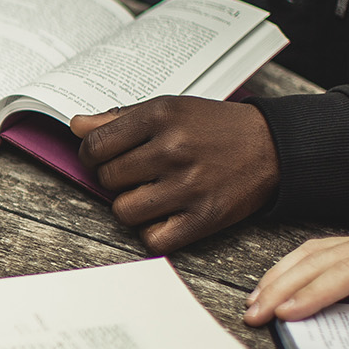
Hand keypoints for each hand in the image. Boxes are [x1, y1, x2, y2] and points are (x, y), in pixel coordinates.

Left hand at [72, 96, 278, 253]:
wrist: (272, 147)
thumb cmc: (214, 128)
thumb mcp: (169, 109)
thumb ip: (118, 119)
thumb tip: (76, 126)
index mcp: (161, 116)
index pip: (94, 146)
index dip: (93, 155)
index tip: (105, 157)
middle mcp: (173, 149)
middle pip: (107, 179)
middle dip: (115, 179)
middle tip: (137, 174)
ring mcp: (188, 186)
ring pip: (122, 211)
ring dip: (131, 206)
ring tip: (152, 193)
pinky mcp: (204, 218)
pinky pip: (151, 239)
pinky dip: (152, 231)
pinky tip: (165, 214)